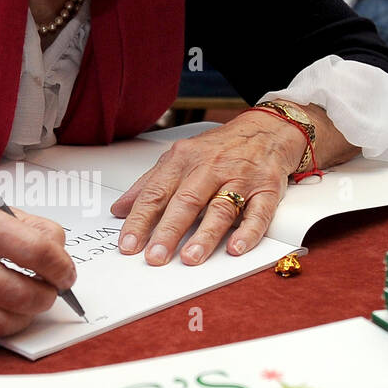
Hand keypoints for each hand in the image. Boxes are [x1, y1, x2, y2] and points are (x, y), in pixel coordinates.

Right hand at [0, 196, 76, 334]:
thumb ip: (31, 227)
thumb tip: (61, 255)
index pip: (34, 251)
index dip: (60, 266)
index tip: (65, 271)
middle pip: (23, 293)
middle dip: (48, 294)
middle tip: (51, 288)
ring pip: (6, 320)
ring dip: (28, 312)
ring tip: (29, 297)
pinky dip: (1, 318)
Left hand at [110, 112, 306, 265]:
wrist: (268, 129)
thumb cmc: (220, 148)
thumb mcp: (180, 158)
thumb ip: (149, 184)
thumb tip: (120, 209)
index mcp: (183, 160)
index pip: (156, 193)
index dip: (140, 220)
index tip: (128, 244)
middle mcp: (210, 168)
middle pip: (185, 201)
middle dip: (168, 231)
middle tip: (155, 257)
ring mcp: (240, 178)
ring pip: (220, 208)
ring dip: (205, 235)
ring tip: (190, 257)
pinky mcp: (267, 189)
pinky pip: (258, 212)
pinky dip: (248, 231)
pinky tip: (236, 248)